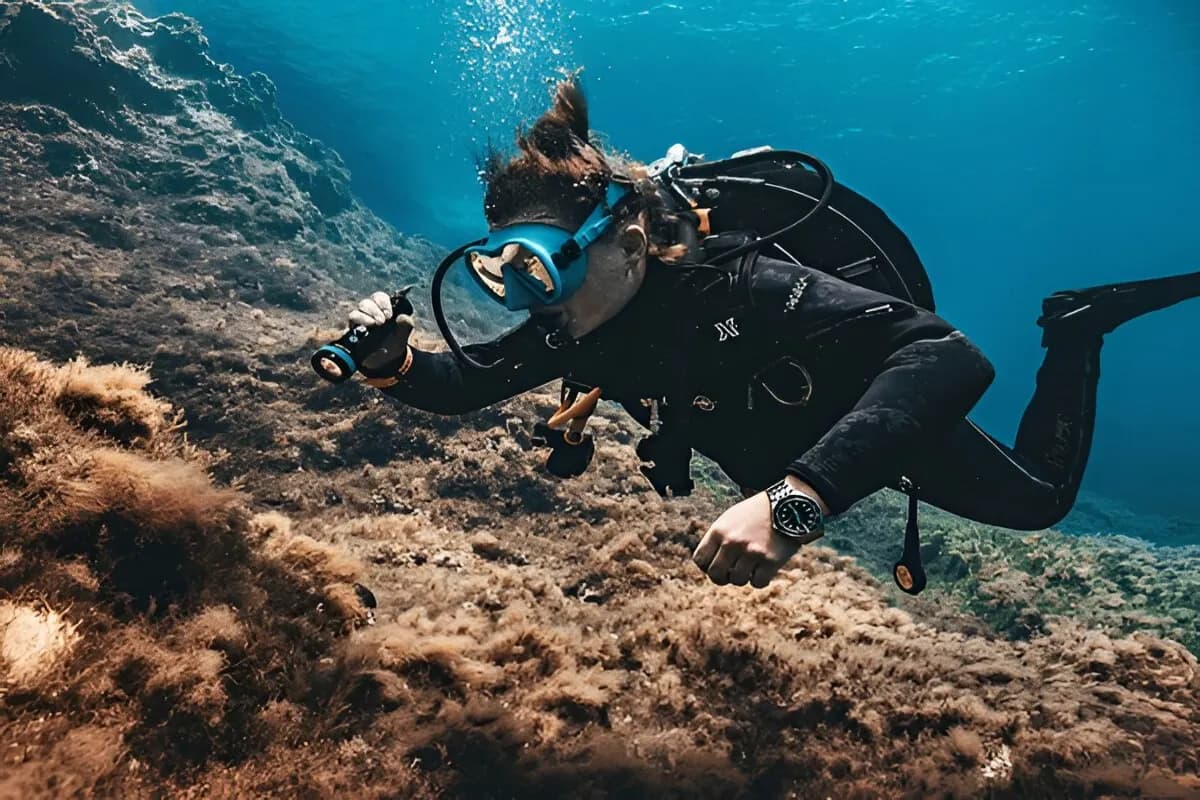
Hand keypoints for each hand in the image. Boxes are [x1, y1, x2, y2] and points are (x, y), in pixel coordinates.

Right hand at [348, 290, 415, 376]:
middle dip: (374, 310)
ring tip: (374, 324)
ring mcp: (358, 323)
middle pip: (366, 303)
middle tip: (382, 321)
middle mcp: (368, 314)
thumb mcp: (402, 336)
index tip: (389, 314)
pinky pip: (350, 324)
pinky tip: (365, 328)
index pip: (378, 298)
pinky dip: (358, 323)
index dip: (383, 303)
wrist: (384, 362)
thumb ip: (406, 326)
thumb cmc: (392, 345)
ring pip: (355, 313)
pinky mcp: (351, 333)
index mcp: (381, 310)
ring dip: (365, 317)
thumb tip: (403, 318)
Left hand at [692, 477, 826, 588]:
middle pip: (715, 575)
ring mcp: (751, 552)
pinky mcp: (770, 561)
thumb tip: (708, 563)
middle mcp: (732, 542)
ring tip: (750, 567)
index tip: (716, 566)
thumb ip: (718, 538)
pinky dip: (760, 580)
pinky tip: (764, 570)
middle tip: (731, 574)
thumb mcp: (731, 518)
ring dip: (743, 577)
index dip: (707, 567)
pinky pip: (758, 583)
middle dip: (722, 578)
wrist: (789, 506)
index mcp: (719, 530)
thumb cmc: (758, 513)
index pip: (700, 560)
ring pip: (737, 581)